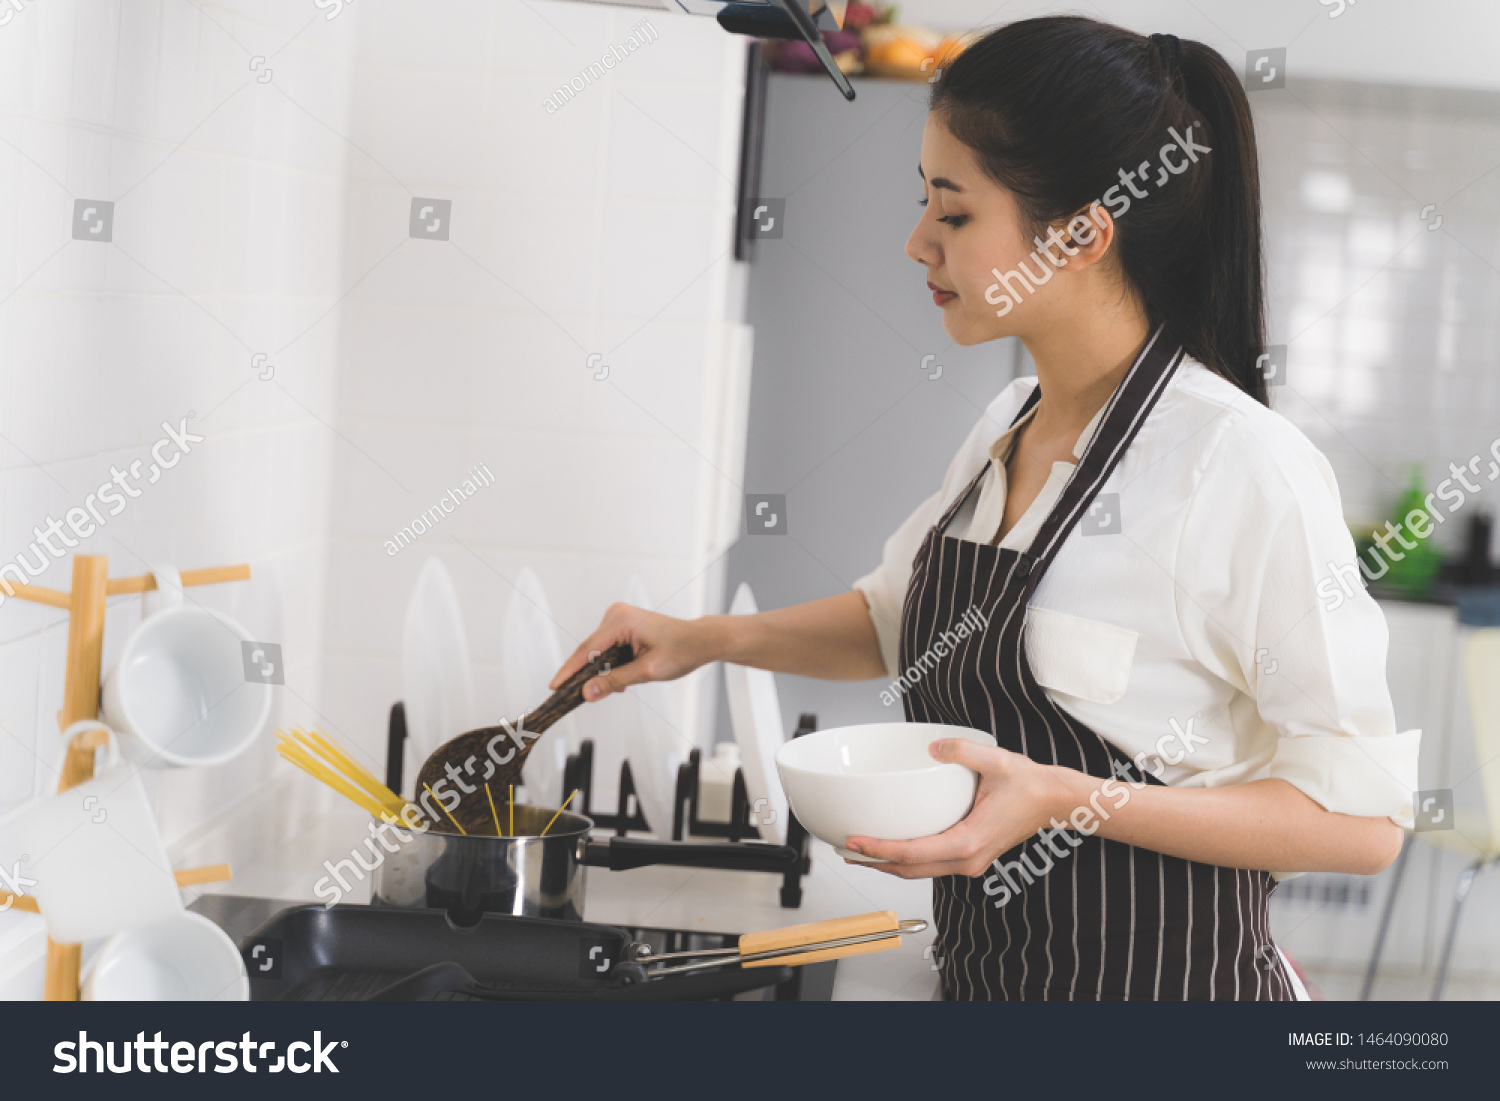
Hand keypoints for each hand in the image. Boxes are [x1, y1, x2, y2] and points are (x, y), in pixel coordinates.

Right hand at [550, 603, 721, 701]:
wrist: (700, 641)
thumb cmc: (682, 650)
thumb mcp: (647, 671)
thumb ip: (615, 681)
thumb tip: (588, 692)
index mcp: (622, 620)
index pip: (587, 649)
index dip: (569, 671)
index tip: (555, 686)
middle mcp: (617, 614)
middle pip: (590, 650)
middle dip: (586, 674)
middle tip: (578, 697)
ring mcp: (619, 617)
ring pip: (598, 650)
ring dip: (602, 670)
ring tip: (616, 688)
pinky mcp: (622, 624)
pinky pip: (607, 647)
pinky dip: (610, 664)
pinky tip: (621, 677)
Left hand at [845, 739, 1076, 878]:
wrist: (1054, 801)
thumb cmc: (1028, 784)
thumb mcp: (997, 760)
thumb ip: (963, 750)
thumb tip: (935, 746)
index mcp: (968, 841)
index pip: (912, 853)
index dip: (879, 849)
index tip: (853, 841)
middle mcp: (967, 859)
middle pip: (909, 869)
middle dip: (874, 861)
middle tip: (844, 848)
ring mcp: (969, 862)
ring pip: (919, 871)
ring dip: (888, 863)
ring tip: (860, 849)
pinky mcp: (970, 858)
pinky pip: (931, 864)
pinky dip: (907, 859)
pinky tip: (892, 846)